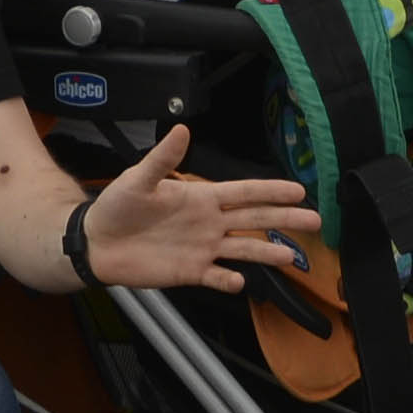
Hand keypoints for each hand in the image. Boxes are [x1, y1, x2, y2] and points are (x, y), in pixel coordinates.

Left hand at [71, 124, 325, 295]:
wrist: (97, 242)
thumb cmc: (117, 206)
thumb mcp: (138, 179)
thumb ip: (163, 159)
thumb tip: (182, 130)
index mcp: (201, 197)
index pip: (244, 192)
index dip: (270, 191)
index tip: (299, 189)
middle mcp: (208, 223)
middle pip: (254, 220)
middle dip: (284, 219)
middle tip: (315, 221)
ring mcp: (202, 248)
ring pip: (243, 250)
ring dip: (266, 253)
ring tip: (291, 257)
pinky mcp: (189, 272)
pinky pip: (216, 277)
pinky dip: (229, 281)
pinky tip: (240, 282)